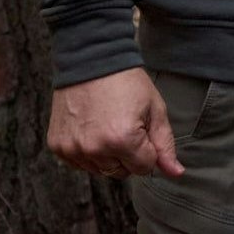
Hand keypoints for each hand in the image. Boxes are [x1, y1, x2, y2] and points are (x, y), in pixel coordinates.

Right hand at [47, 68, 185, 177]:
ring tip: (106, 124)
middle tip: (124, 125)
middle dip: (128, 155)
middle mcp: (95, 149)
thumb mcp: (154, 109)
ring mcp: (73, 148)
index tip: (141, 128)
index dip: (147, 149)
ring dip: (107, 155)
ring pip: (100, 170)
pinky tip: (91, 127)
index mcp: (123, 140)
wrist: (91, 60)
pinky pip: (79, 163)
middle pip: (121, 172)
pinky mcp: (57, 145)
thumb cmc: (127, 83)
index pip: (144, 168)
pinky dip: (87, 151)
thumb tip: (176, 173)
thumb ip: (165, 145)